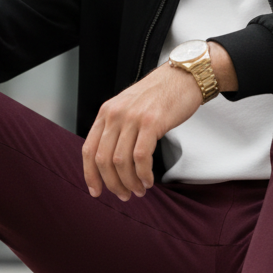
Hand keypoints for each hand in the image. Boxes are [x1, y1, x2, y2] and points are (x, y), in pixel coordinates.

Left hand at [82, 63, 201, 200]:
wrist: (183, 76)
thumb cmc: (159, 96)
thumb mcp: (128, 108)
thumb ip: (117, 129)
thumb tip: (111, 162)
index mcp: (106, 113)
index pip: (88, 149)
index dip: (90, 175)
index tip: (96, 192)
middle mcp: (115, 115)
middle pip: (103, 160)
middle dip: (112, 183)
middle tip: (124, 195)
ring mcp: (132, 118)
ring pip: (121, 162)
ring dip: (130, 182)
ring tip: (139, 190)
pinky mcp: (152, 122)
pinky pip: (141, 157)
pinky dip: (143, 174)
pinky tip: (149, 180)